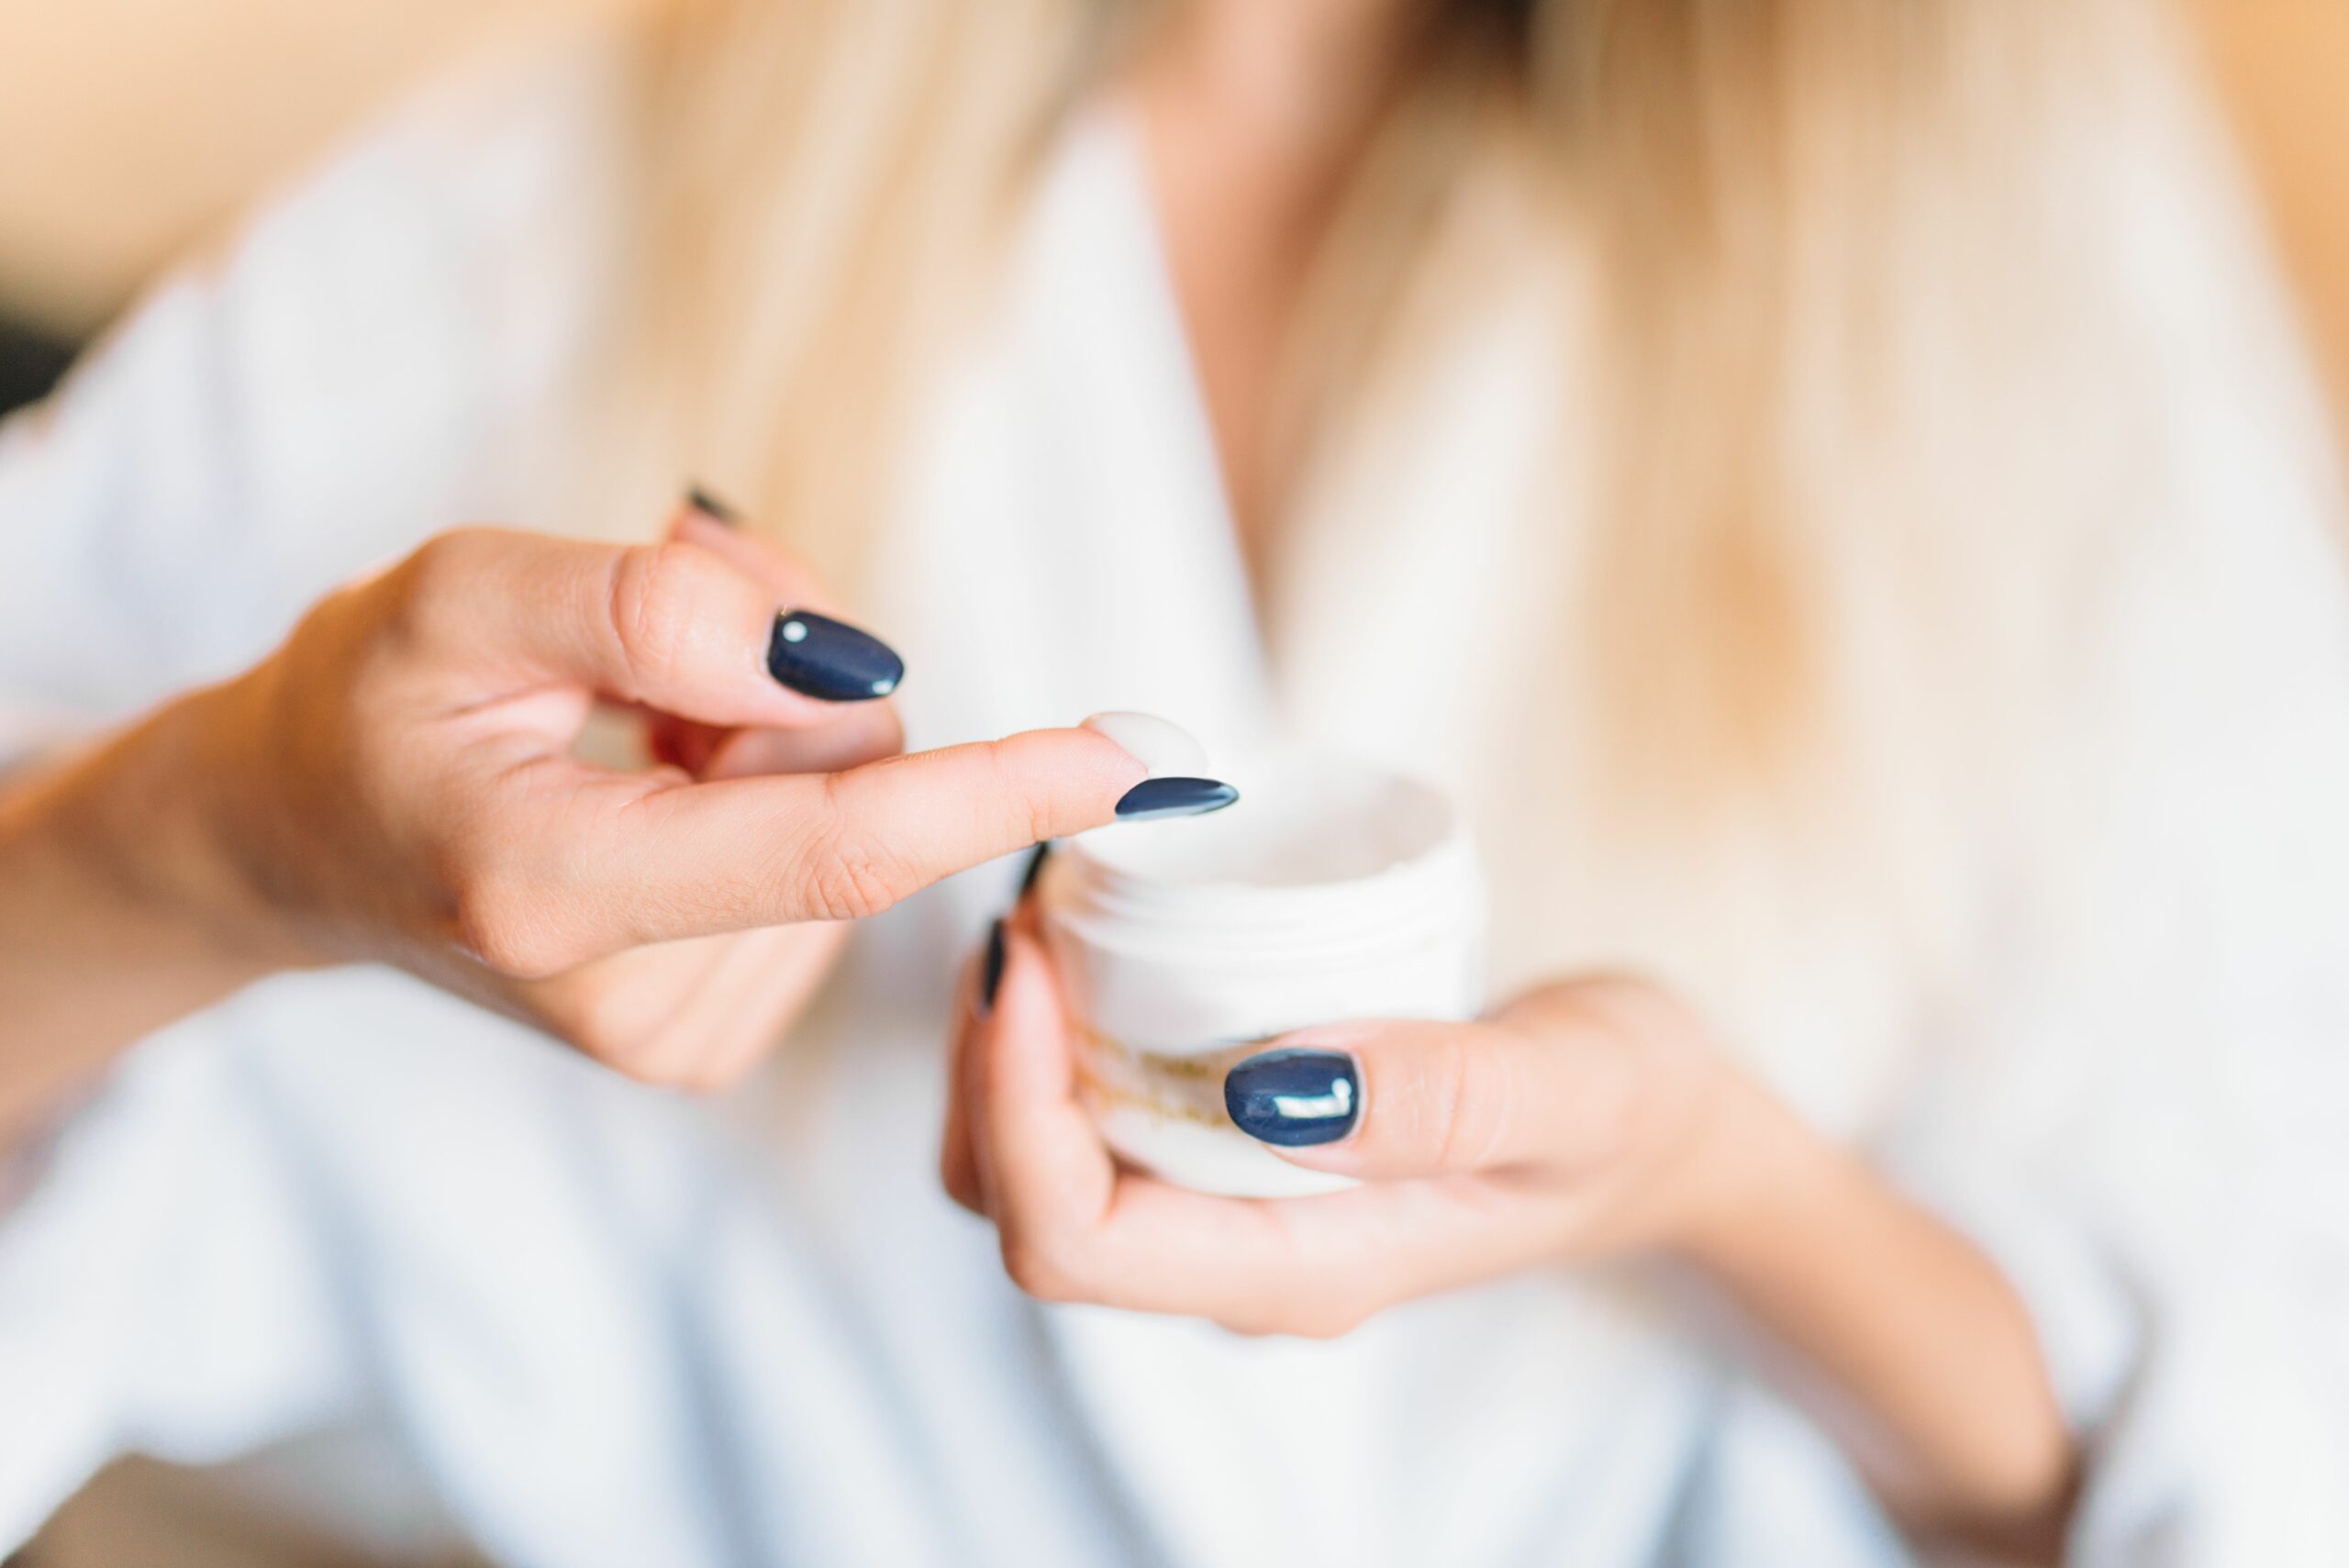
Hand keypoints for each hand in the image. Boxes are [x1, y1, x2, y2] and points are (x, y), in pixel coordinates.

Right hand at [126, 504, 1144, 1087]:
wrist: (291, 844)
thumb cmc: (363, 703)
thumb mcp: (461, 593)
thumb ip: (657, 611)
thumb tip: (850, 667)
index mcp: (560, 890)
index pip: (838, 845)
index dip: (1000, 789)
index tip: (1140, 759)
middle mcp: (636, 1000)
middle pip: (858, 788)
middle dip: (799, 673)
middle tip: (661, 619)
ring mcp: (678, 1036)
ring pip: (857, 818)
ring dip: (773, 731)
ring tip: (630, 724)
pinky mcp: (706, 1035)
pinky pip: (832, 861)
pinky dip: (769, 791)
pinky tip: (658, 783)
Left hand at [941, 906, 1794, 1336]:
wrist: (1661, 1130)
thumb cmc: (1627, 1108)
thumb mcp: (1573, 1087)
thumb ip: (1449, 1098)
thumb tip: (1275, 1086)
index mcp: (1297, 1273)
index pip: (1075, 1241)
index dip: (1012, 1104)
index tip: (1027, 952)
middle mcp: (1237, 1262)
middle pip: (1020, 1210)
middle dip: (982, 1069)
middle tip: (1018, 910)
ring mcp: (1227, 1216)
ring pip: (1032, 1171)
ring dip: (1002, 1051)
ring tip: (1040, 913)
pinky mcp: (1227, 1160)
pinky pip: (1089, 1120)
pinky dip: (1053, 1037)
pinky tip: (1087, 940)